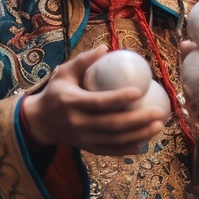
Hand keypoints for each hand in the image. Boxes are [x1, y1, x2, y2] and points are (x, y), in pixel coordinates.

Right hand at [21, 45, 167, 155]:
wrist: (39, 122)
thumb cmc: (56, 93)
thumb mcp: (63, 73)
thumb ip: (83, 61)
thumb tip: (105, 48)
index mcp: (72, 102)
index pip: (99, 102)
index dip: (120, 98)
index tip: (140, 90)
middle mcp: (78, 123)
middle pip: (112, 124)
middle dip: (138, 120)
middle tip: (159, 112)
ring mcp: (83, 138)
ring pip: (115, 140)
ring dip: (139, 135)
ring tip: (158, 125)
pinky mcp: (87, 147)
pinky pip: (110, 151)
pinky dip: (128, 148)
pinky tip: (145, 142)